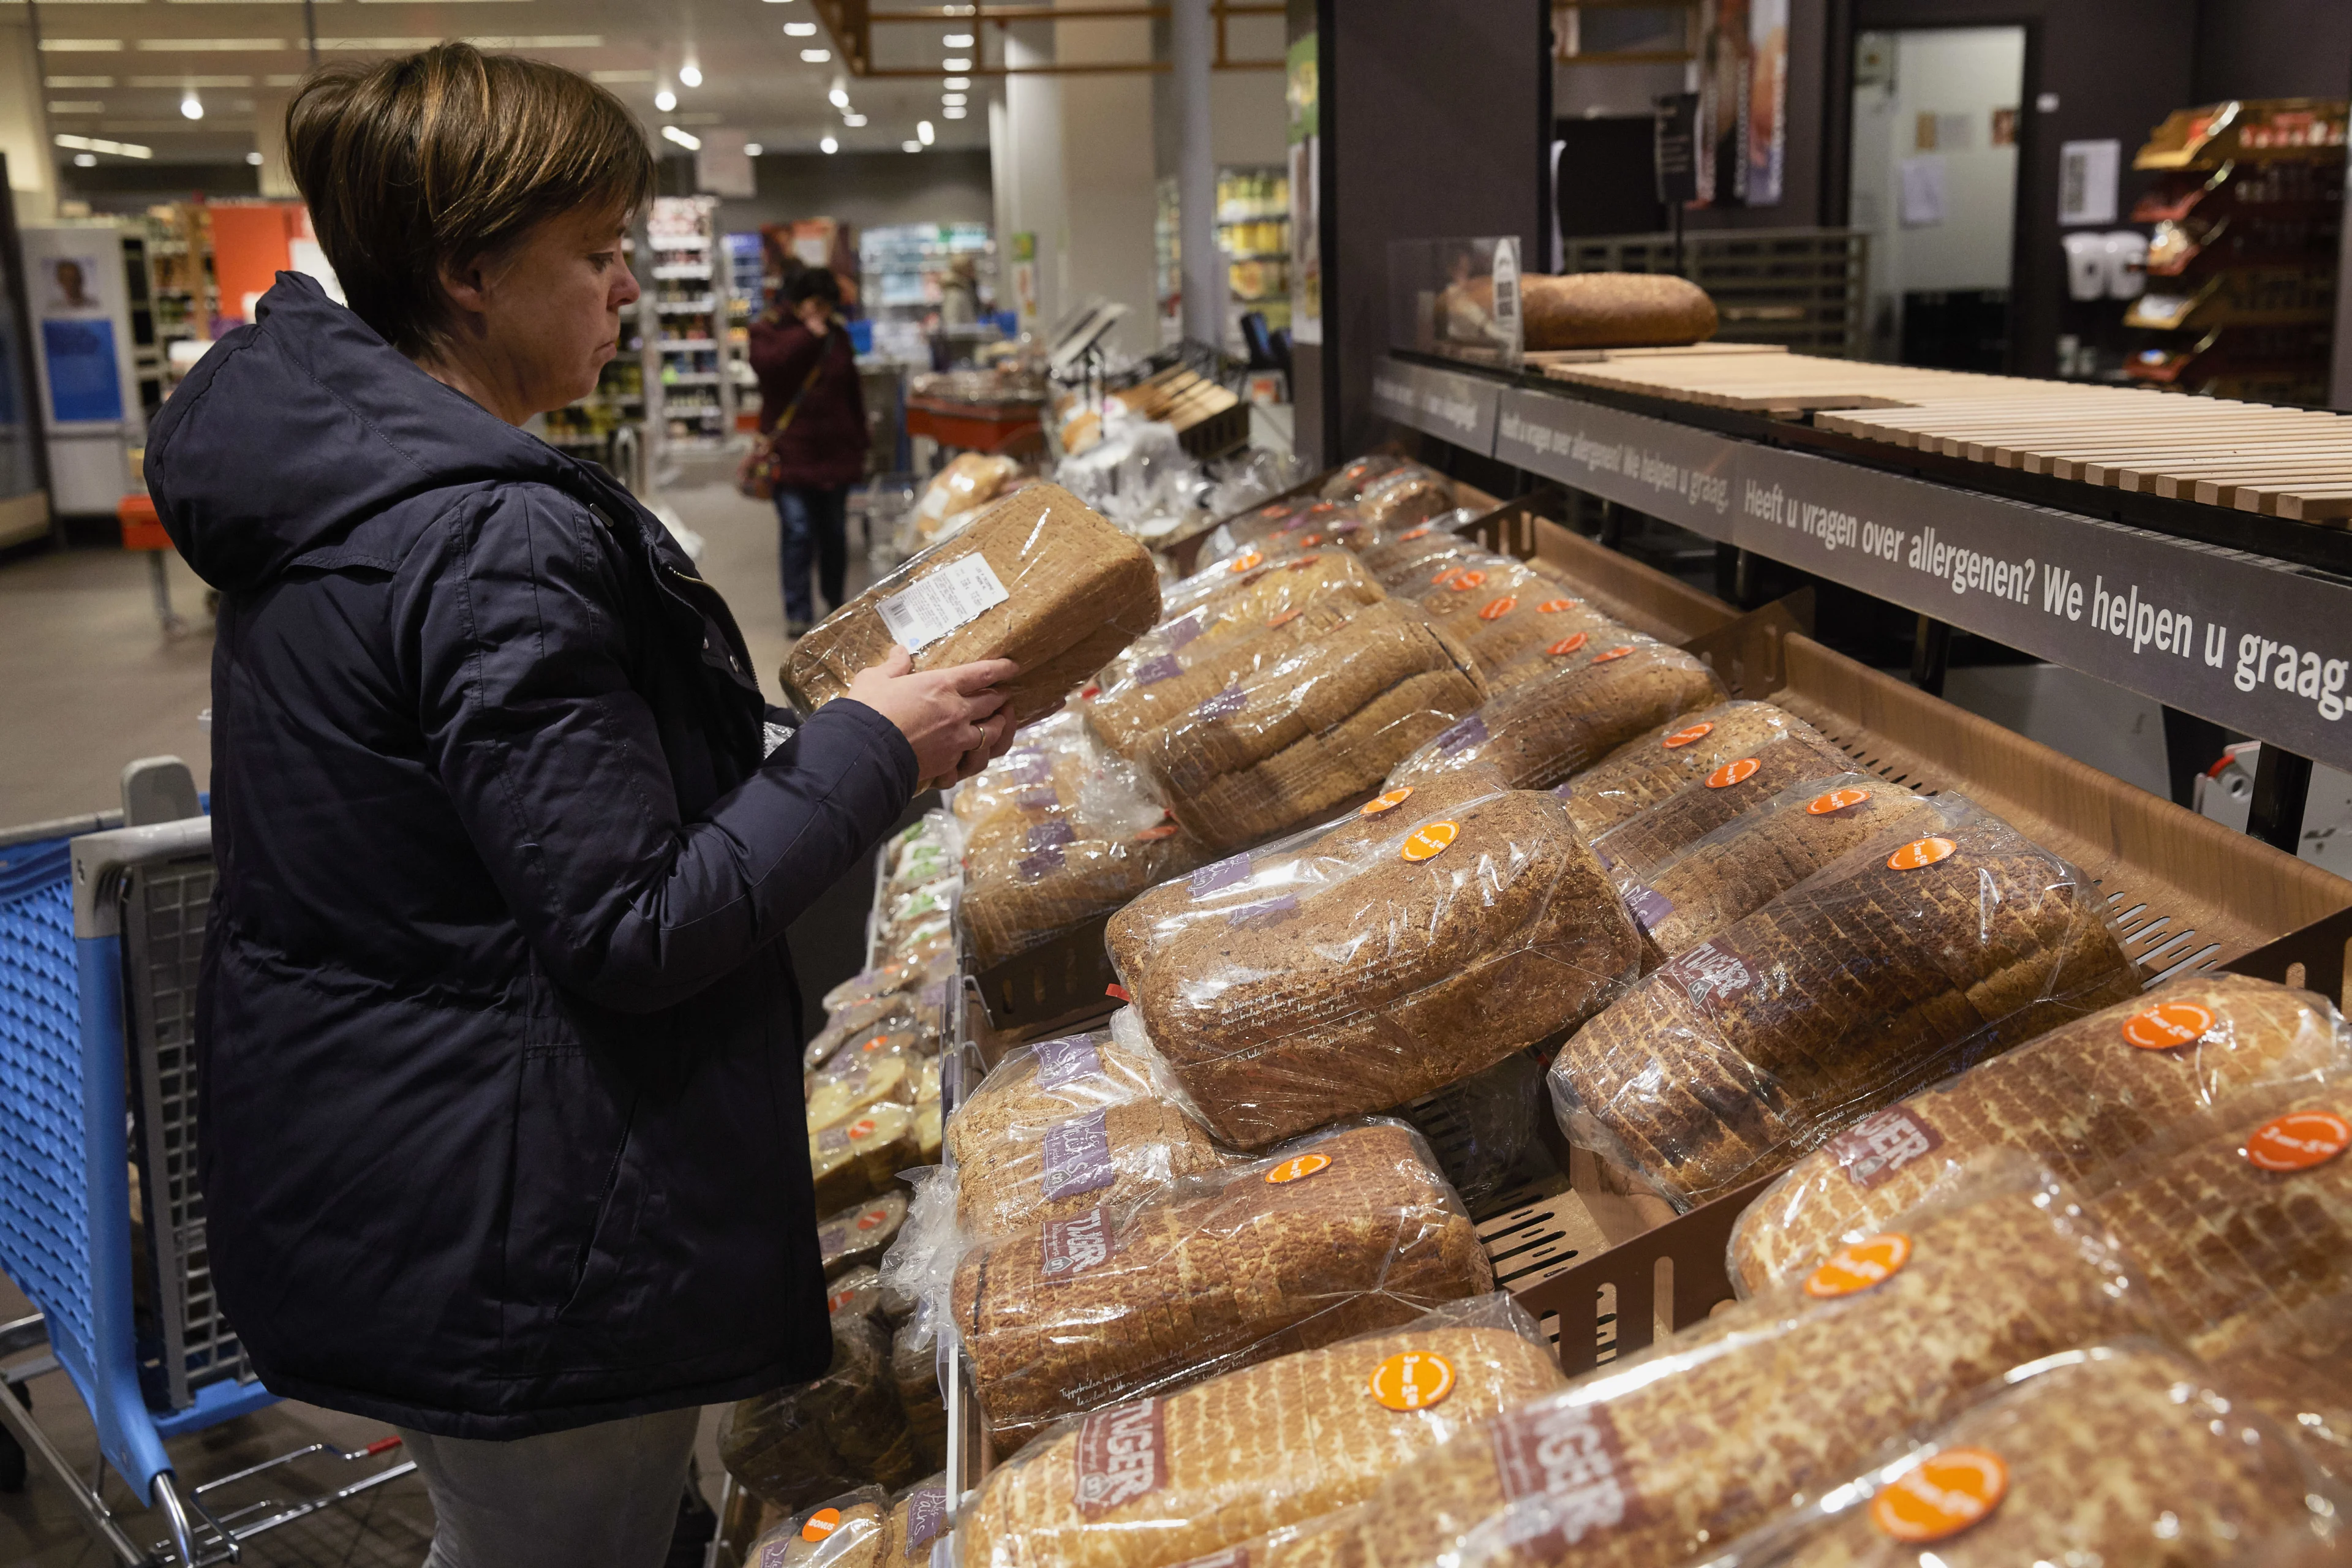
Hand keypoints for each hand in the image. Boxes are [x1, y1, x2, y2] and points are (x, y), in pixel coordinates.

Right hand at [846, 646, 1018, 788]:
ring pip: (991, 734)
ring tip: (998, 724)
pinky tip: (971, 755)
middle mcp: (957, 712)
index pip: (982, 673)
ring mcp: (956, 740)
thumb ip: (893, 666)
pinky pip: (970, 760)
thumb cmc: (868, 711)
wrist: (864, 752)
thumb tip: (899, 652)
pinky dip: (973, 757)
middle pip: (992, 702)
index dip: (1001, 668)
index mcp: (942, 685)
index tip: (1012, 667)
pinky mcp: (949, 763)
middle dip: (1001, 697)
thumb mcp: (876, 679)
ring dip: (998, 727)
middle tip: (1005, 695)